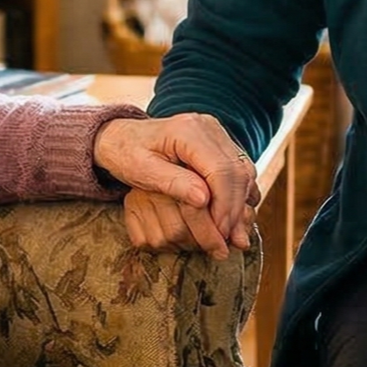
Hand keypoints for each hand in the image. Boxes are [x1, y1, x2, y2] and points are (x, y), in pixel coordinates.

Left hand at [95, 115, 257, 259]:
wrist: (122, 137)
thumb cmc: (127, 154)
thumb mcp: (142, 170)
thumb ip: (173, 183)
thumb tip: (204, 200)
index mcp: (189, 130)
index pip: (221, 170)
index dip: (224, 205)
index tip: (219, 233)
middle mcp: (208, 127)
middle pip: (238, 171)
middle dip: (235, 209)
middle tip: (228, 240)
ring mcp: (216, 134)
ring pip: (244, 172)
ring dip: (240, 205)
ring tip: (232, 234)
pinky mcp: (219, 145)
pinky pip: (240, 171)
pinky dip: (238, 196)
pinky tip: (232, 218)